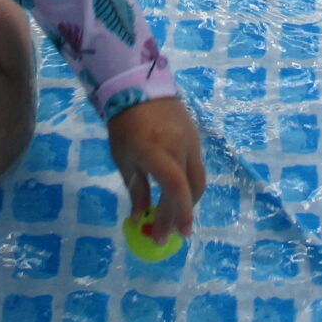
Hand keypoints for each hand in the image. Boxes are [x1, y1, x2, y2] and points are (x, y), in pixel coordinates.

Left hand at [107, 97, 206, 241]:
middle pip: (191, 188)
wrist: (139, 85)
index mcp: (157, 151)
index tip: (173, 236)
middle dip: (181, 213)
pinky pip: (195, 165)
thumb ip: (136, 189)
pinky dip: (187, 183)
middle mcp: (179, 146)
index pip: (175, 187)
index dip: (178, 213)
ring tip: (172, 215)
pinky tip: (175, 192)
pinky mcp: (196, 136)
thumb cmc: (124, 124)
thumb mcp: (124, 159)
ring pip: (197, 178)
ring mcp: (191, 140)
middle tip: (169, 233)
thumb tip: (141, 218)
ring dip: (187, 200)